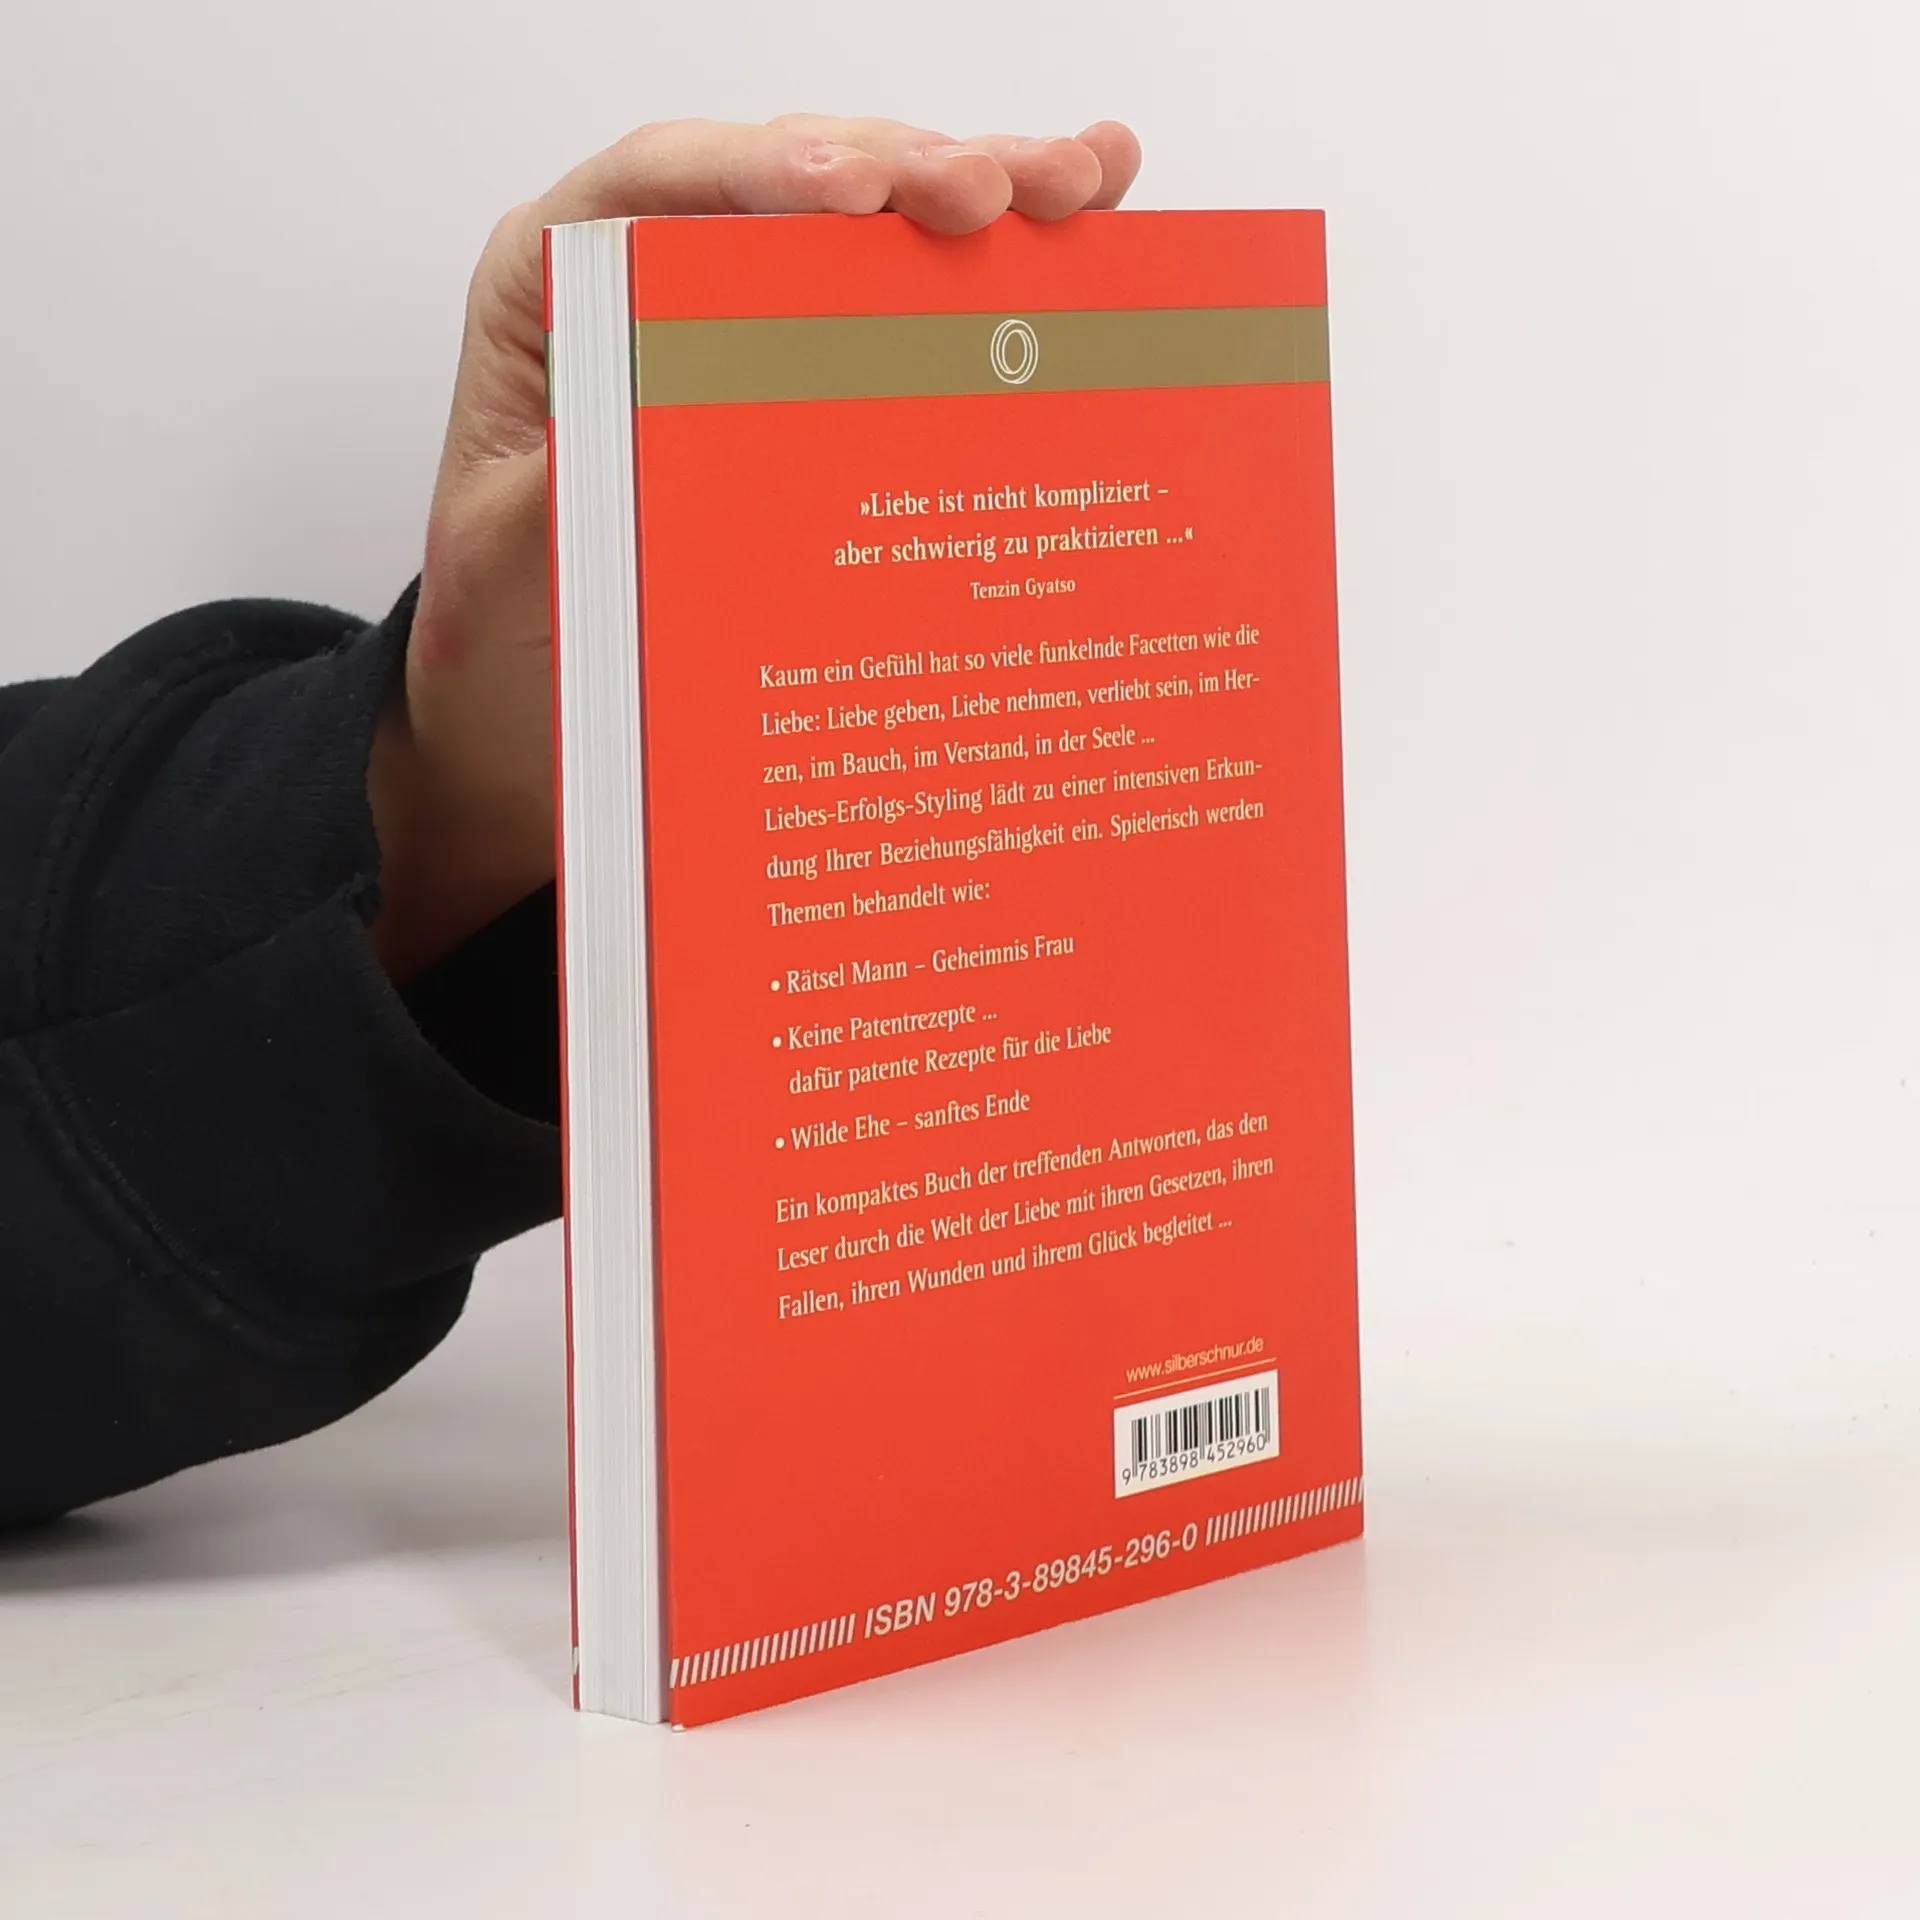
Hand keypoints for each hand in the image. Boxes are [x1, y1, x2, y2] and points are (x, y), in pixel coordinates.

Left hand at [369, 114, 1141, 979]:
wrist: (525, 706)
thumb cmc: (508, 630)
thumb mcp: (512, 567)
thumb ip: (569, 485)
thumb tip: (665, 424)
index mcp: (554, 291)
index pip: (659, 189)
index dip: (765, 176)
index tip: (858, 196)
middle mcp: (652, 279)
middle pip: (791, 187)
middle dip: (907, 174)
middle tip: (1000, 194)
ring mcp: (742, 319)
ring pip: (868, 226)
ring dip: (980, 195)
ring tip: (1080, 182)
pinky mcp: (807, 372)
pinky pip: (903, 299)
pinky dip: (994, 267)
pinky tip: (1085, 217)